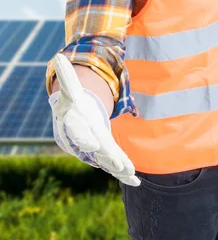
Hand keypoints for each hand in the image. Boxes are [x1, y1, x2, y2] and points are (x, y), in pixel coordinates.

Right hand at [49, 53, 139, 185]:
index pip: (79, 133)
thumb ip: (66, 76)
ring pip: (107, 162)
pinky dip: (123, 174)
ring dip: (118, 169)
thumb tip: (59, 56)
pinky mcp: (105, 154)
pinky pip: (114, 165)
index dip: (85, 140)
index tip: (93, 146)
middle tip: (118, 164)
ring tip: (131, 175)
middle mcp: (85, 140)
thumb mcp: (70, 89)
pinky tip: (135, 182)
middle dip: (107, 157)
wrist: (72, 120)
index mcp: (77, 125)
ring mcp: (95, 150)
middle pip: (96, 152)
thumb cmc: (72, 103)